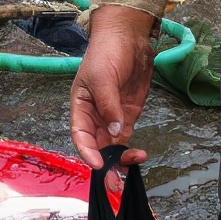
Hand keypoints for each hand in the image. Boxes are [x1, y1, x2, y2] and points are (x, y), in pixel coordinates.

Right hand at [70, 5, 156, 171]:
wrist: (129, 36)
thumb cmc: (108, 52)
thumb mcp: (103, 77)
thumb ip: (109, 106)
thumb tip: (116, 131)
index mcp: (81, 108)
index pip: (81, 136)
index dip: (88, 153)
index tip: (99, 164)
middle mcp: (94, 118)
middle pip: (97, 148)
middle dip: (105, 166)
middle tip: (113, 183)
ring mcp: (111, 120)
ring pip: (112, 149)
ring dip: (119, 162)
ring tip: (127, 174)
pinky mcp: (127, 118)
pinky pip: (126, 141)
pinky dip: (131, 152)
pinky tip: (139, 156)